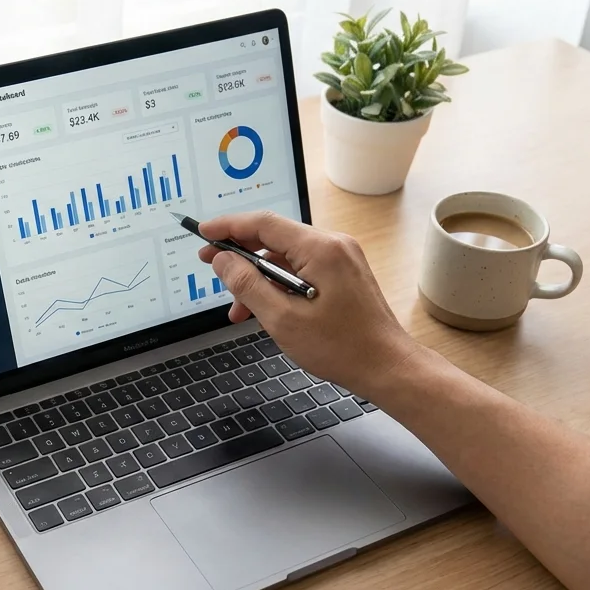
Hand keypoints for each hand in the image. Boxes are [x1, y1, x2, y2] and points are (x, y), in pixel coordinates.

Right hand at [198, 211, 420, 395]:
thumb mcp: (282, 319)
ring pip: (286, 257)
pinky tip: (265, 308)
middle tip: (210, 267)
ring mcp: (341, 258)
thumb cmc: (342, 348)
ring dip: (258, 278)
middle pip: (274, 238)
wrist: (387, 367)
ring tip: (239, 310)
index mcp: (321, 249)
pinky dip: (279, 285)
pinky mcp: (343, 273)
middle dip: (240, 256)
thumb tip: (222, 261)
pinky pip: (301, 269)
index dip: (228, 226)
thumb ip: (248, 285)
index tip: (203, 233)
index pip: (264, 223)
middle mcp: (334, 245)